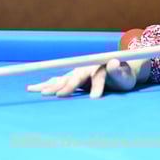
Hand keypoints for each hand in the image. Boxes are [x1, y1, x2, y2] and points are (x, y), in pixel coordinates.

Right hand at [27, 59, 149, 98]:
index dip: (96, 86)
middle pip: (77, 77)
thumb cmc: (124, 75)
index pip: (98, 76)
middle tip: (58, 95)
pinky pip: (59, 80)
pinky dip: (47, 84)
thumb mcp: (125, 75)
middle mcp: (87, 68)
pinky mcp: (74, 78)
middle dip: (68, 86)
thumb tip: (114, 61)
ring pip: (64, 78)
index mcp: (101, 66)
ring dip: (52, 85)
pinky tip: (33, 88)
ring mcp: (79, 72)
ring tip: (40, 91)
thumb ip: (119, 70)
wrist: (120, 71)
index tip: (95, 97)